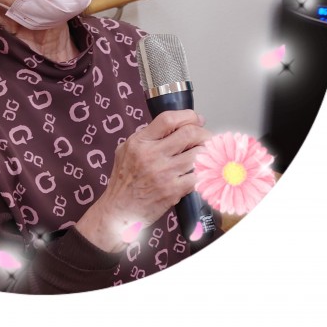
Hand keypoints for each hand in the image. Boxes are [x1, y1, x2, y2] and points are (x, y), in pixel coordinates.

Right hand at [75, 110, 210, 252]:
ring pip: (199, 154)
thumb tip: (176, 126)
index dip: (187, 115)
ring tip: (206, 153)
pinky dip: (204, 172)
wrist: (119, 211)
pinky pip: (199, 175)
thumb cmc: (123, 181)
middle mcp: (152, 155)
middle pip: (189, 134)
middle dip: (204, 133)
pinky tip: (202, 171)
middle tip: (206, 136)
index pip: (168, 120)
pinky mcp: (174, 190)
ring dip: (207, 152)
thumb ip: (147, 137)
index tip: (196, 118)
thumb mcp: (126, 150)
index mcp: (140, 142)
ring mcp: (164, 173)